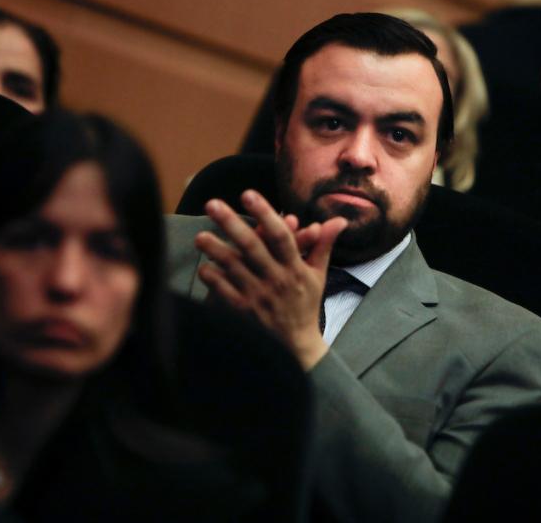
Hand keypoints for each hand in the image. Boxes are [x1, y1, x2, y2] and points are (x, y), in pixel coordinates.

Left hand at [194, 190, 347, 369]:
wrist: (296, 346)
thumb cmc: (306, 305)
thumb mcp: (318, 274)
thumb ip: (324, 244)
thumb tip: (339, 220)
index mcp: (296, 268)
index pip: (281, 236)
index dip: (265, 213)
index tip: (248, 194)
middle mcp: (277, 280)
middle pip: (253, 247)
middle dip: (231, 223)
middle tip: (212, 204)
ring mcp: (260, 296)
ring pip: (234, 268)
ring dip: (216, 250)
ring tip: (200, 236)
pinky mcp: (245, 312)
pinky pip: (225, 292)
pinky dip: (214, 279)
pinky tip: (204, 266)